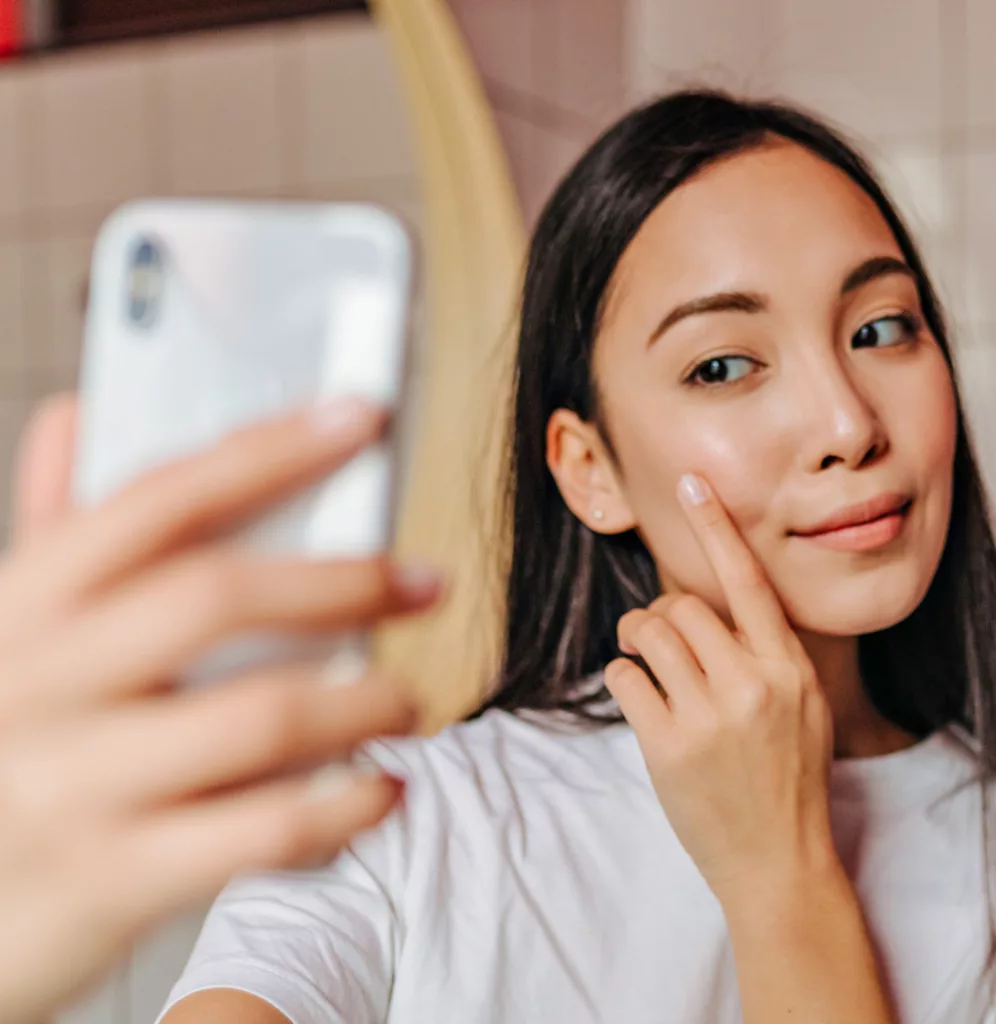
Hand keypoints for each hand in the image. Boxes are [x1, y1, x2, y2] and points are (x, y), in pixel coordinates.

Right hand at [0, 394, 439, 1023]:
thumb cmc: (13, 750)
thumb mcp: (16, 636)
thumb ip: (57, 533)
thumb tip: (76, 413)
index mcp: (30, 604)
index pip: (160, 498)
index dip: (268, 449)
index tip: (358, 419)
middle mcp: (44, 682)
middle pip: (216, 596)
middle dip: (343, 581)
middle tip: (422, 583)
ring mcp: (74, 783)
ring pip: (259, 716)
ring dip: (362, 700)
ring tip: (406, 699)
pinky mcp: (115, 877)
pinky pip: (263, 830)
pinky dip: (344, 804)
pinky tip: (380, 789)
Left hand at [604, 473, 836, 908]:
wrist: (780, 861)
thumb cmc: (787, 777)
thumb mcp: (801, 706)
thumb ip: (764, 653)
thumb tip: (704, 605)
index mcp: (790, 667)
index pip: (750, 581)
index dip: (719, 527)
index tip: (692, 482)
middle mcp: (753, 683)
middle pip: (684, 604)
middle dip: (660, 613)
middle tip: (653, 635)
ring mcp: (710, 716)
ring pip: (650, 631)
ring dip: (634, 635)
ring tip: (639, 655)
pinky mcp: (668, 746)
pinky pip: (624, 676)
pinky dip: (623, 675)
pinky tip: (637, 695)